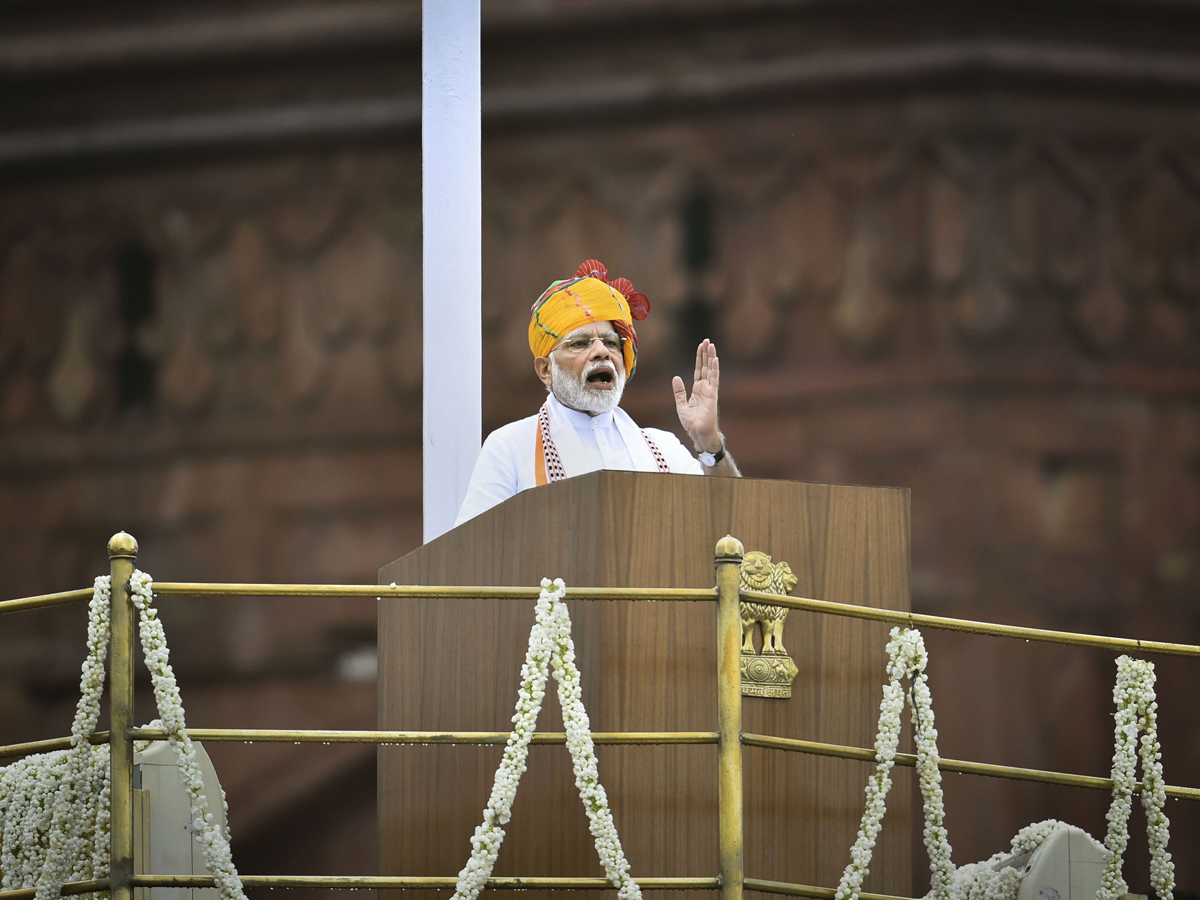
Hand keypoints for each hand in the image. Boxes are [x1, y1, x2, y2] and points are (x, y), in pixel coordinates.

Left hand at [672, 339, 721, 453]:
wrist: (698, 433)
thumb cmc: (692, 423)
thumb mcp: (681, 405)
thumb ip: (679, 391)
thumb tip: (676, 378)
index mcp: (698, 389)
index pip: (699, 370)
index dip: (699, 358)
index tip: (700, 346)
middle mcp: (705, 388)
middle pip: (706, 367)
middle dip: (706, 354)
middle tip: (707, 340)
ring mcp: (710, 391)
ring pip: (711, 370)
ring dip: (711, 357)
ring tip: (711, 345)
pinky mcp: (712, 395)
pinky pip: (714, 380)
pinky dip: (714, 369)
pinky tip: (715, 359)